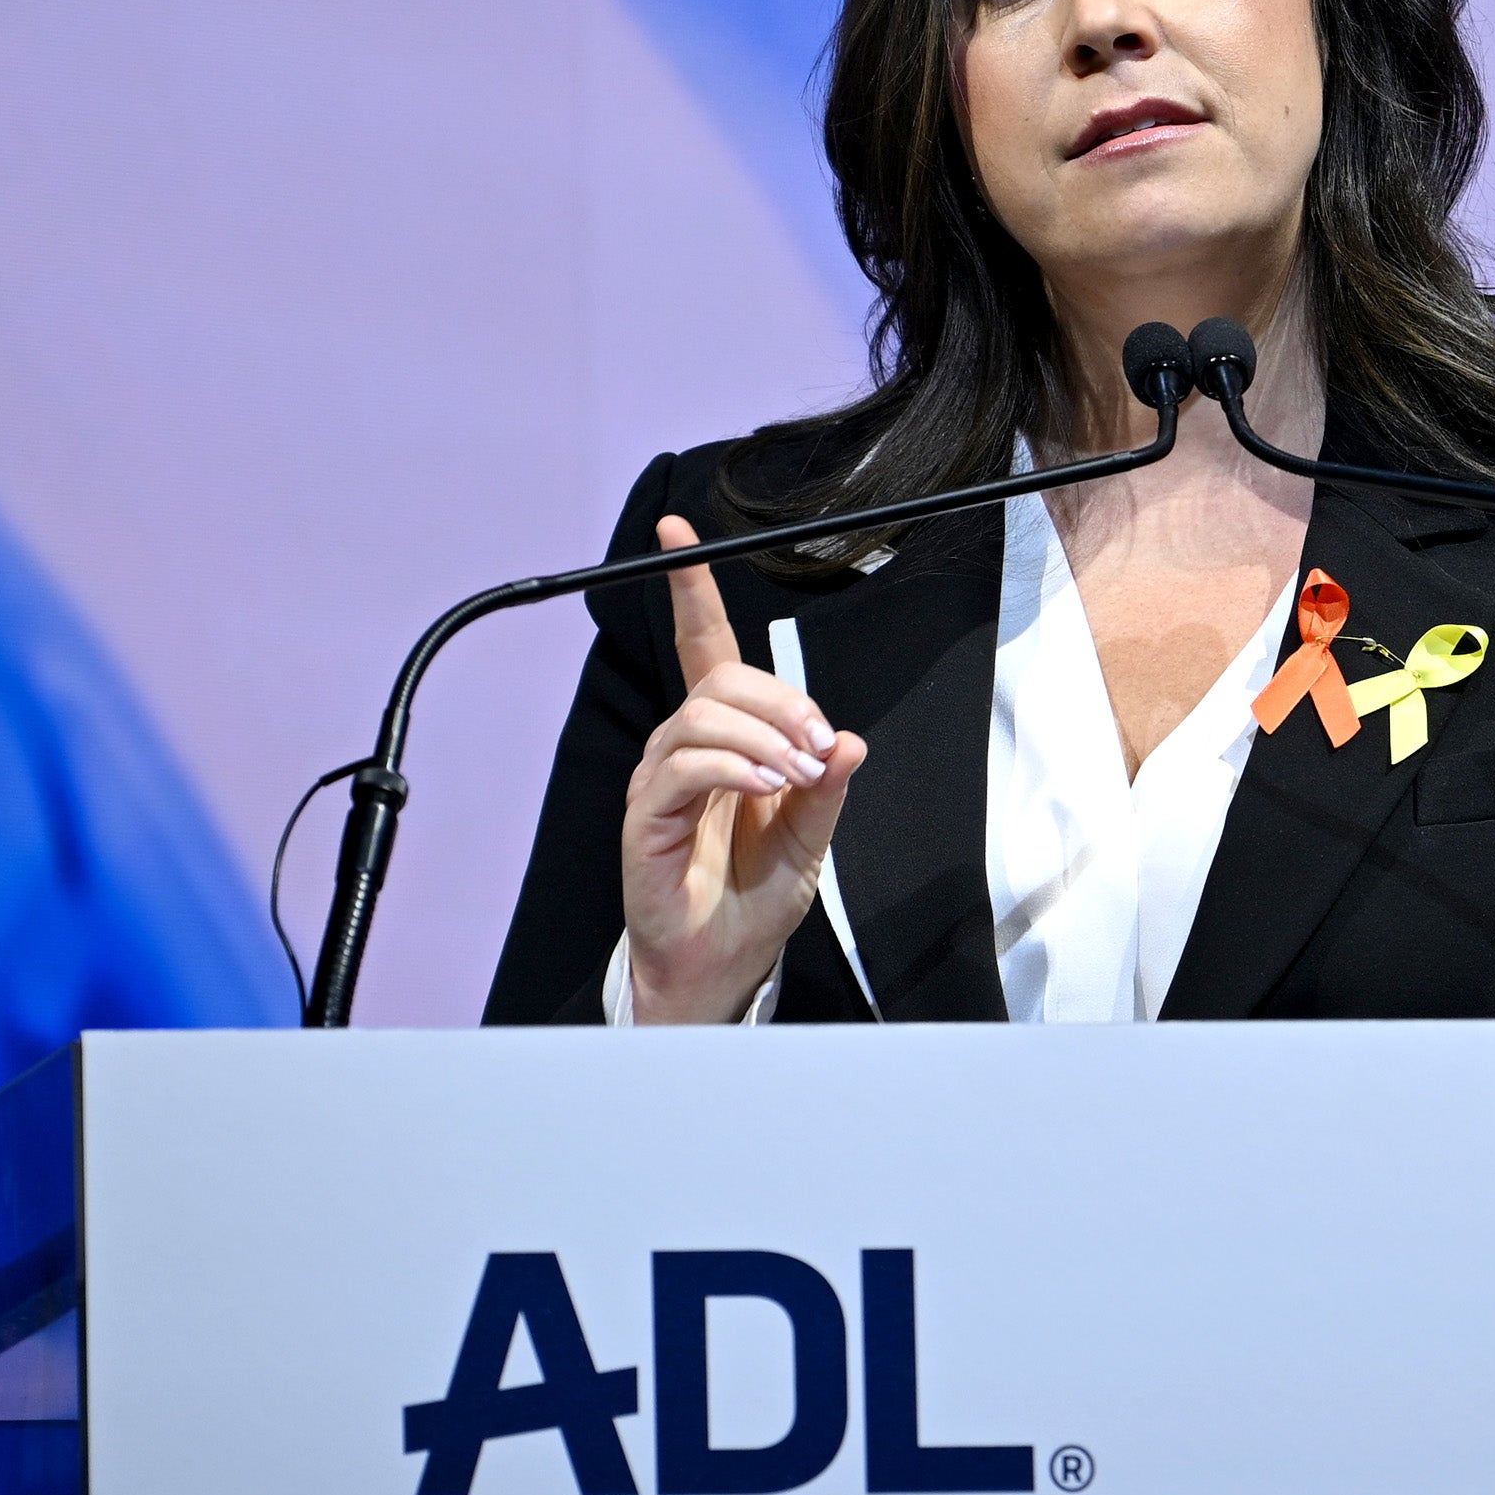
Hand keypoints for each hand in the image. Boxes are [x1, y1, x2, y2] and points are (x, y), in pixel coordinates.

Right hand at [618, 517, 863, 1021]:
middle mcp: (686, 747)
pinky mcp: (646, 814)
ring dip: (765, 737)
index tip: (676, 533)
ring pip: (705, 714)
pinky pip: (686, 763)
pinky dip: (734, 766)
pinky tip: (765, 788)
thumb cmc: (752, 898)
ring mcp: (661, 779)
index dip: (692, 590)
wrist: (722, 960)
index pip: (706, 649)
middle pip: (722, 679)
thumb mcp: (811, 836)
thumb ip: (827, 787)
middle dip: (781, 700)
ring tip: (794, 778)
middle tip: (817, 748)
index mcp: (725, 739)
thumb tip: (848, 739)